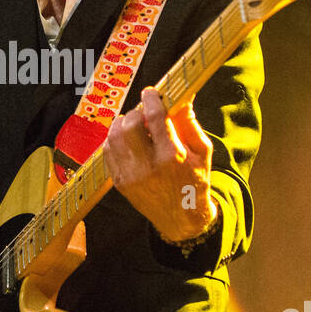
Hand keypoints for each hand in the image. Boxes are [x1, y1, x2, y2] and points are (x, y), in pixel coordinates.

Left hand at [104, 87, 216, 242]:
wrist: (181, 219)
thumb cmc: (195, 182)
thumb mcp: (202, 152)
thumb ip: (189, 123)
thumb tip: (181, 97)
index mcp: (172, 157)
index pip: (154, 117)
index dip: (151, 99)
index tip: (152, 92)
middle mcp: (148, 166)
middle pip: (130, 124)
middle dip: (137, 112)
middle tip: (145, 113)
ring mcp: (130, 175)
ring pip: (114, 136)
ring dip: (123, 124)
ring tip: (135, 126)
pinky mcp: (119, 182)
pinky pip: (107, 151)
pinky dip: (115, 139)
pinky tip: (127, 140)